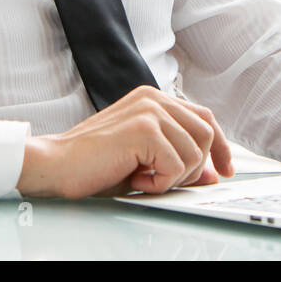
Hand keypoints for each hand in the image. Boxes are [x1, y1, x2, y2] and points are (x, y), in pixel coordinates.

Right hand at [16, 85, 235, 198]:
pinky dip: (160, 183)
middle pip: (206, 134)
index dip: (220, 146)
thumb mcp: (145, 161)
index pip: (204, 117)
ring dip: (173, 177)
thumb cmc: (94, 164)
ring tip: (143, 179)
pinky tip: (136, 180)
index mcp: (154, 99)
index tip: (225, 170)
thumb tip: (213, 173)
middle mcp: (154, 98)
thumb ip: (179, 160)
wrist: (56, 165)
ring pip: (194, 153)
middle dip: (195, 168)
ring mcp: (149, 110)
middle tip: (165, 182)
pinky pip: (176, 165)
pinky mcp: (143, 129)